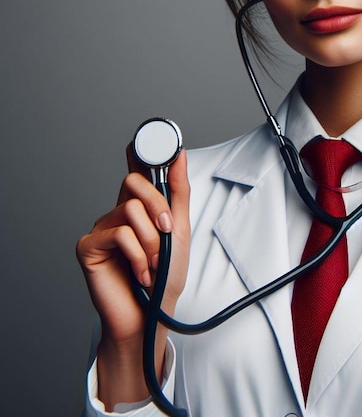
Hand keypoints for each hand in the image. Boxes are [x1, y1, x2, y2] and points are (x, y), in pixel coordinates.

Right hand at [76, 146, 189, 405]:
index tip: (142, 138)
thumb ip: (178, 192)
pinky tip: (139, 272)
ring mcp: (101, 229)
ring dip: (151, 241)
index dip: (138, 153)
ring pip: (130, 210)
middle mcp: (118, 214)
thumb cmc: (166, 275)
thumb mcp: (179, 229)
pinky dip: (137, 255)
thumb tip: (179, 156)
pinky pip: (120, 233)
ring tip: (153, 262)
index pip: (136, 173)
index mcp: (140, 208)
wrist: (152, 315)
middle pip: (133, 183)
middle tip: (166, 231)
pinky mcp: (88, 247)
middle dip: (158, 207)